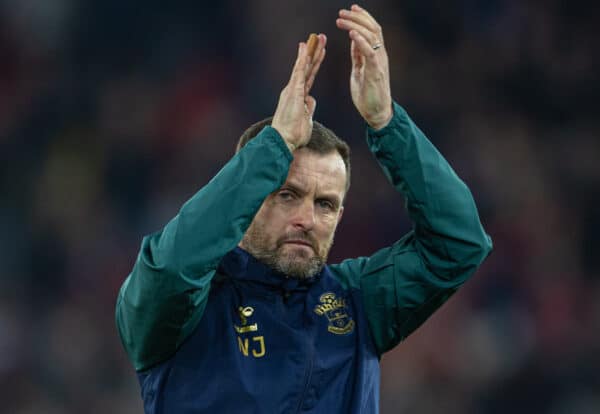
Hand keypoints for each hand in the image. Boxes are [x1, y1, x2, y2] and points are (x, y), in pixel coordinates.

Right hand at [272, 34, 326, 150]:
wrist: (284, 140)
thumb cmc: (294, 134)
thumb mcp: (306, 119)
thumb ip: (308, 108)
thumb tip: (311, 100)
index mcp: (298, 96)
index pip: (309, 76)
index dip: (315, 63)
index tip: (320, 52)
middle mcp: (294, 90)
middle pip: (307, 68)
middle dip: (314, 52)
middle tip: (320, 38)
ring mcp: (293, 89)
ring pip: (303, 66)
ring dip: (310, 51)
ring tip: (316, 38)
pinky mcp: (293, 91)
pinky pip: (299, 72)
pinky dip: (302, 60)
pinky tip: (305, 49)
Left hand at [336, 5, 391, 129]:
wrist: (377, 113)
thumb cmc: (368, 94)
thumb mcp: (360, 70)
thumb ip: (358, 55)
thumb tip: (354, 40)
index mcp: (375, 54)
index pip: (371, 29)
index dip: (361, 18)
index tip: (350, 9)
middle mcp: (380, 55)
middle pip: (372, 28)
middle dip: (357, 17)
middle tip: (342, 12)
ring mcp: (379, 63)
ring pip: (371, 36)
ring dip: (355, 26)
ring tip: (342, 20)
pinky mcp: (376, 72)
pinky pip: (370, 53)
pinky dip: (361, 42)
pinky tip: (352, 34)